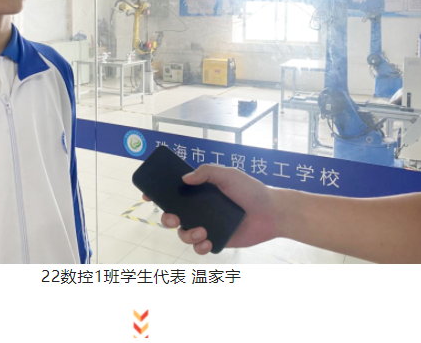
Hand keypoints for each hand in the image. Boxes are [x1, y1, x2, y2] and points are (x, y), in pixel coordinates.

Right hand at [142, 165, 280, 254]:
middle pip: (173, 215)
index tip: (148, 195)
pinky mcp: (216, 241)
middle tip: (174, 217)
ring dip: (186, 234)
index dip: (158, 194)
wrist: (272, 213)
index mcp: (200, 192)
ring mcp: (207, 225)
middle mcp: (200, 209)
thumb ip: (206, 173)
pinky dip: (200, 246)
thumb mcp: (228, 174)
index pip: (174, 192)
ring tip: (201, 231)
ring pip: (184, 234)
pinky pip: (199, 247)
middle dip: (167, 218)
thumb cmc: (251, 190)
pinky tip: (208, 240)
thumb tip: (184, 178)